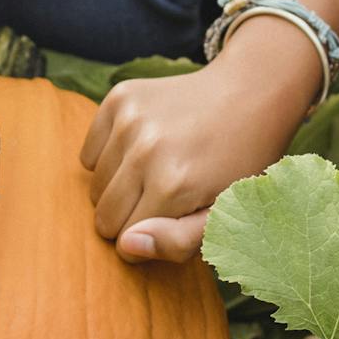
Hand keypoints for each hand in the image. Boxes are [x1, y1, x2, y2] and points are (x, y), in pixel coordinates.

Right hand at [80, 18, 326, 263]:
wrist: (249, 94)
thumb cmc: (240, 163)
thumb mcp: (225, 214)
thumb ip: (178, 241)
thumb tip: (126, 244)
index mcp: (173, 186)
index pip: (125, 241)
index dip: (149, 237)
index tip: (171, 220)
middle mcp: (145, 150)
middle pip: (104, 215)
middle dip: (129, 216)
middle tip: (164, 197)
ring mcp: (130, 120)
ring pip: (95, 185)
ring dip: (121, 186)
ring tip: (157, 170)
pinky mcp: (120, 98)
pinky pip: (88, 152)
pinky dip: (107, 157)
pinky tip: (141, 148)